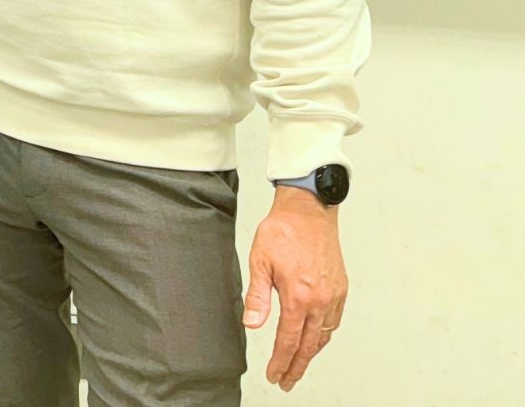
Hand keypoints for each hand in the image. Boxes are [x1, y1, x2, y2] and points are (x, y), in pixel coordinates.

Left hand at [244, 187, 347, 392]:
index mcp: (299, 297)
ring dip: (311, 353)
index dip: (281, 362)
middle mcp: (320, 300)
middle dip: (297, 366)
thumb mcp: (259, 262)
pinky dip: (324, 335)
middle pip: (309, 345)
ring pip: (324, 335)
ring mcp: (333, 295)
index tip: (275, 376)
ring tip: (298, 364)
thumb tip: (252, 324)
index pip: (288, 341)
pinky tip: (316, 338)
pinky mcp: (340, 288)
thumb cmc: (283, 232)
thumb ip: (257, 297)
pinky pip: (334, 320)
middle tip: (287, 381)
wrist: (308, 212)